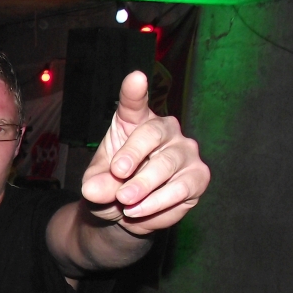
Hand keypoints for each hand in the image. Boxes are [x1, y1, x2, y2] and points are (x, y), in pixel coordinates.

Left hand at [80, 71, 209, 235]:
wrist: (127, 213)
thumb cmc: (111, 187)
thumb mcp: (95, 187)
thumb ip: (96, 185)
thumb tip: (94, 191)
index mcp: (133, 122)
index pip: (134, 103)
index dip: (134, 91)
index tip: (135, 78)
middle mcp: (164, 130)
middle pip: (152, 134)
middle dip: (133, 155)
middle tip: (118, 175)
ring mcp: (185, 151)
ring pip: (167, 164)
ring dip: (143, 186)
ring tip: (124, 202)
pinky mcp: (198, 176)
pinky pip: (181, 188)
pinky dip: (158, 203)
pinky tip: (139, 211)